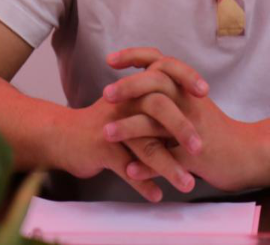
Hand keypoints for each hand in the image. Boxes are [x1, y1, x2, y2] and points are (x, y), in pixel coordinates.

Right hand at [59, 92, 198, 201]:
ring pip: (145, 144)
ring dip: (168, 166)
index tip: (206, 92)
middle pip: (158, 107)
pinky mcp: (101, 148)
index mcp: (136, 88)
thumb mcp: (129, 103)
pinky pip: (126, 168)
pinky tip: (157, 195)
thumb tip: (189, 102)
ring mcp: (112, 125)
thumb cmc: (104, 121)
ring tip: (187, 184)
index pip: (164, 74)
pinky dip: (142, 183)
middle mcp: (125, 102)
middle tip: (199, 148)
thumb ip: (155, 99)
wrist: (63, 135)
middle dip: (182, 128)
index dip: (186, 78)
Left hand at [105, 48, 263, 191]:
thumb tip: (139, 80)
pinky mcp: (196, 156)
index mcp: (187, 89)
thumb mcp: (194, 103)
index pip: (160, 61)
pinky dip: (147, 167)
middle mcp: (190, 103)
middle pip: (157, 83)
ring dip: (129, 128)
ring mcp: (193, 129)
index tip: (110, 59)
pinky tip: (129, 170)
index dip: (134, 56)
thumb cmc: (214, 130)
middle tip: (105, 95)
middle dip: (128, 87)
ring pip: (157, 122)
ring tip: (106, 133)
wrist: (248, 154)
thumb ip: (170, 91)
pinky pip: (167, 159)